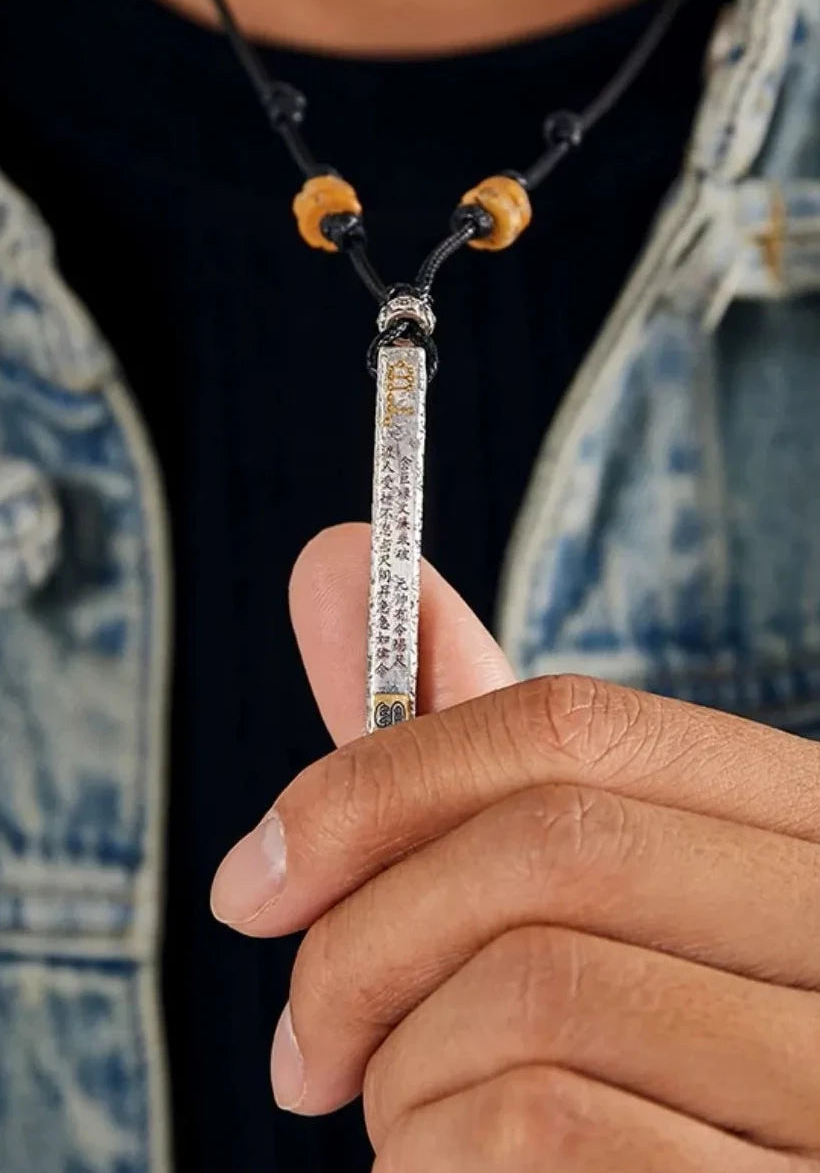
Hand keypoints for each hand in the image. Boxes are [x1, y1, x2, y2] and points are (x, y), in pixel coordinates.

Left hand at [211, 524, 819, 1171]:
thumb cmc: (606, 1046)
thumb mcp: (547, 882)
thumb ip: (443, 741)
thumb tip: (331, 554)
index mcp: (789, 822)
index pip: (574, 726)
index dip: (381, 780)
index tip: (258, 878)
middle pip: (549, 846)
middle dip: (362, 946)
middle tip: (304, 1048)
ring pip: (534, 994)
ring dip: (402, 1073)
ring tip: (406, 1120)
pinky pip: (543, 1131)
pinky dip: (434, 1159)